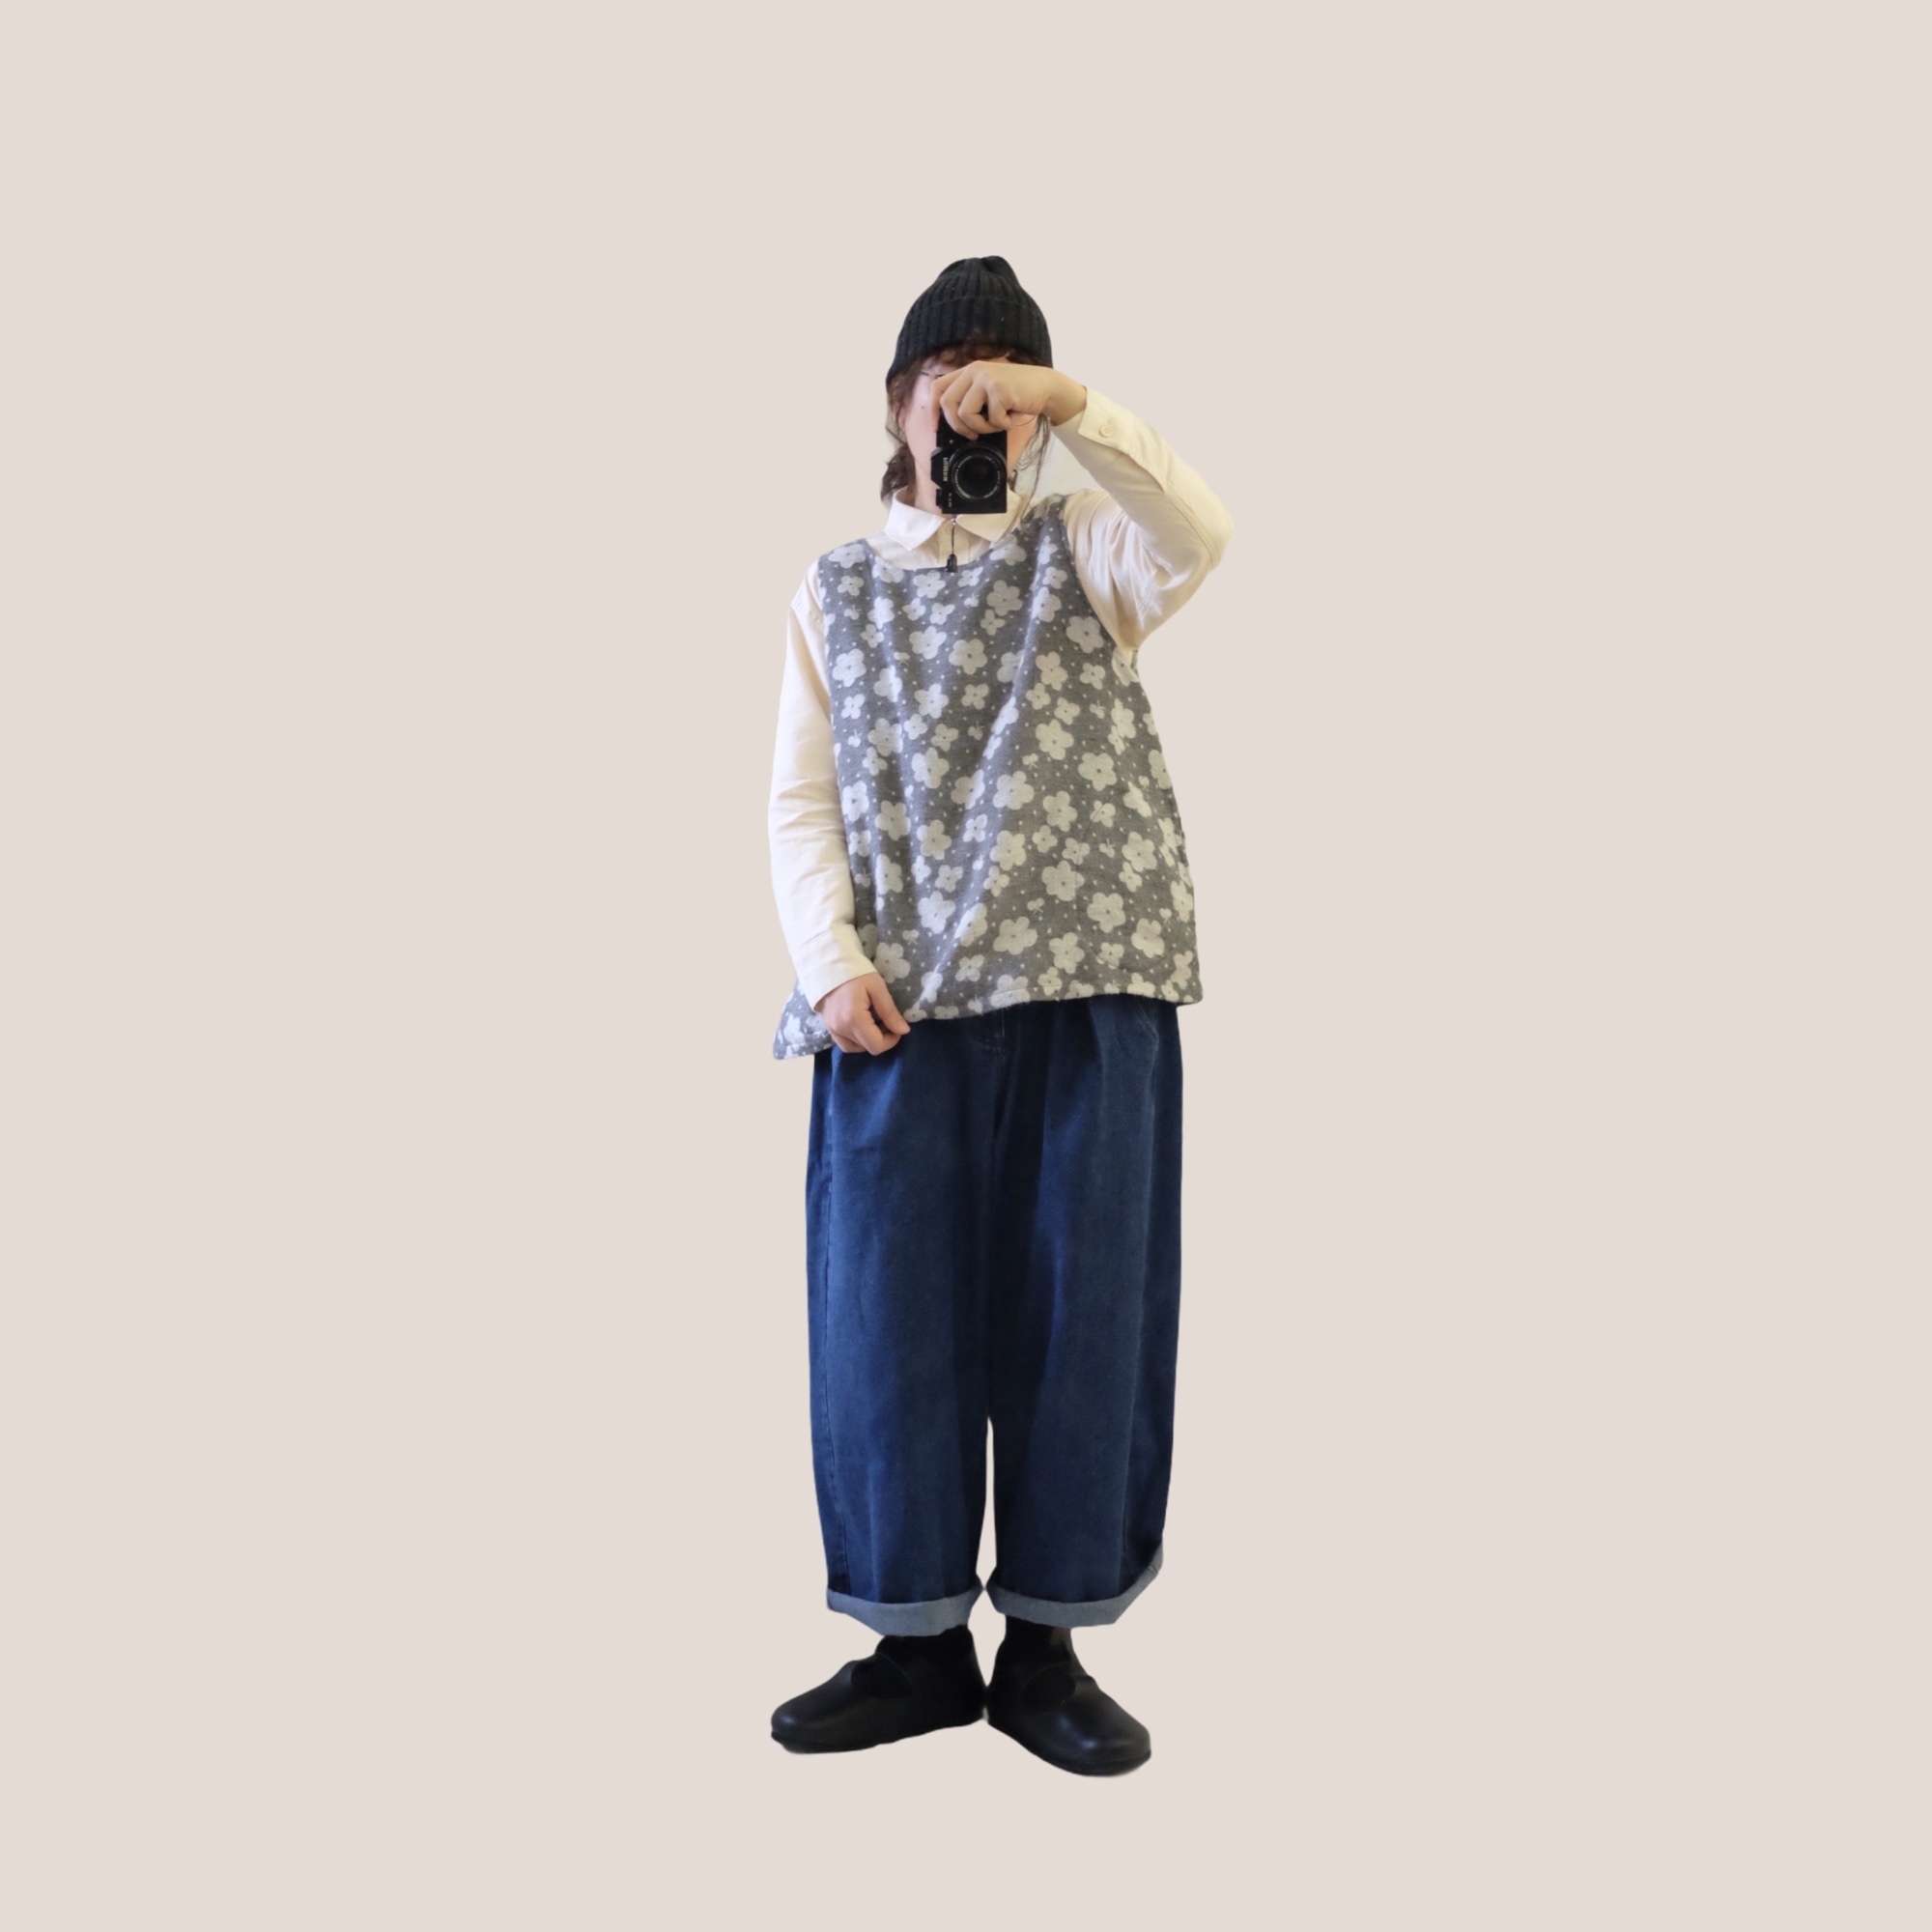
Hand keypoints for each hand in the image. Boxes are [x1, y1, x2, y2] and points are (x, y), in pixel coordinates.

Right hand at [813, 971, 911, 1053]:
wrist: (830, 965)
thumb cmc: (856, 973)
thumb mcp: (877, 988)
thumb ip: (890, 1012)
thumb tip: (904, 1031)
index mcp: (854, 1019)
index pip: (876, 1045)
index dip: (892, 1040)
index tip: (897, 1026)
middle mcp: (841, 1029)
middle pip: (868, 1048)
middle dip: (882, 1038)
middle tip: (888, 1021)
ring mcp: (832, 1030)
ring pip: (856, 1048)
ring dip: (869, 1040)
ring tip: (876, 1023)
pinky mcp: (829, 1027)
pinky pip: (845, 1044)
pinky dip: (857, 1041)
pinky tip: (864, 1026)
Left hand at [933, 361, 1085, 436]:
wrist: (1046, 387)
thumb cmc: (1018, 395)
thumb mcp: (989, 393)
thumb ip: (972, 400)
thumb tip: (955, 426)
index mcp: (968, 371)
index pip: (937, 387)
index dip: (932, 410)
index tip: (937, 428)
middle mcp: (974, 371)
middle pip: (947, 403)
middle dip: (958, 426)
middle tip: (973, 434)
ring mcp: (986, 378)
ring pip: (966, 414)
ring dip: (982, 427)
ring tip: (998, 423)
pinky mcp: (999, 389)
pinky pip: (991, 419)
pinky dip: (1003, 425)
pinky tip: (1012, 417)